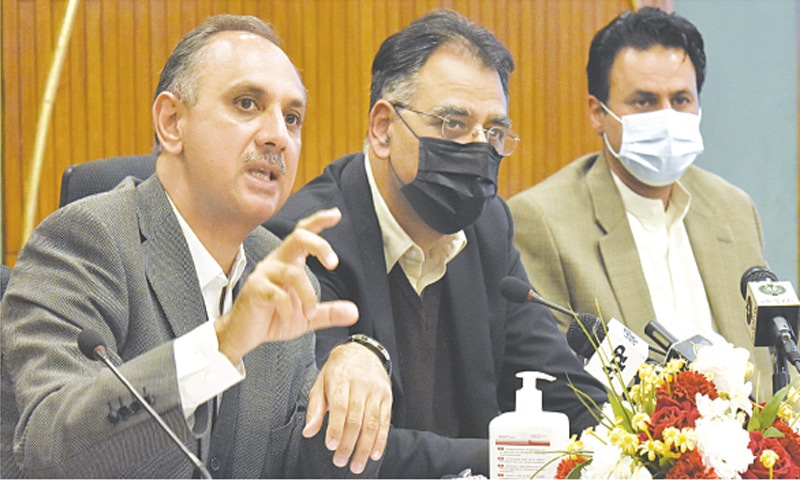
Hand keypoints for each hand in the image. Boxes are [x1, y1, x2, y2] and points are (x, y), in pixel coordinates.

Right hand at [214, 208, 357, 363]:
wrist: (244, 335)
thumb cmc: (274, 318)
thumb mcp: (308, 317)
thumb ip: (330, 312)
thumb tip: (354, 312)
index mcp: (289, 262)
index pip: (303, 234)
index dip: (319, 221)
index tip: (337, 214)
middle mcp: (276, 262)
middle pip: (298, 238)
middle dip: (319, 245)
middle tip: (334, 263)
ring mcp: (264, 275)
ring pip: (292, 274)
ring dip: (308, 295)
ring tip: (310, 313)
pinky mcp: (254, 290)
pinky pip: (276, 294)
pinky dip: (288, 308)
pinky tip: (289, 317)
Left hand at [303, 342, 392, 473]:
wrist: (362, 352)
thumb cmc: (337, 371)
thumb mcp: (321, 383)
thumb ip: (315, 408)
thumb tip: (308, 432)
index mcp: (342, 378)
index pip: (340, 406)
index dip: (335, 427)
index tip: (330, 446)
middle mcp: (362, 384)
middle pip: (356, 418)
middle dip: (348, 443)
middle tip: (340, 461)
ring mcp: (377, 391)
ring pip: (372, 423)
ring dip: (365, 447)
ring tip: (357, 465)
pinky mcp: (387, 397)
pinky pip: (385, 421)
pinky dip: (380, 440)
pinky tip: (374, 454)